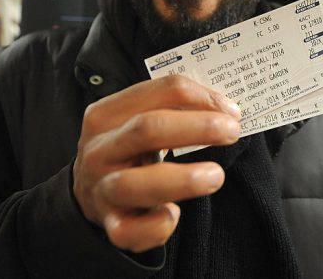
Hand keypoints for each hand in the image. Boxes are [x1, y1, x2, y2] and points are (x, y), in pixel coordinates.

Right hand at [72, 75, 240, 252]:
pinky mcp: (111, 224)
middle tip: (232, 131)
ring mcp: (102, 189)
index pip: (160, 91)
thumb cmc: (128, 149)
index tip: (230, 110)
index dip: (201, 97)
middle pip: (147, 129)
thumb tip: (226, 110)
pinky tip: (173, 214)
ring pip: (134, 184)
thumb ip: (174, 109)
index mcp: (107, 114)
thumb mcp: (139, 119)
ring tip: (215, 175)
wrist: (90, 190)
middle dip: (196, 128)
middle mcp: (100, 149)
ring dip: (181, 180)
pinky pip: (129, 231)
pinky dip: (155, 227)